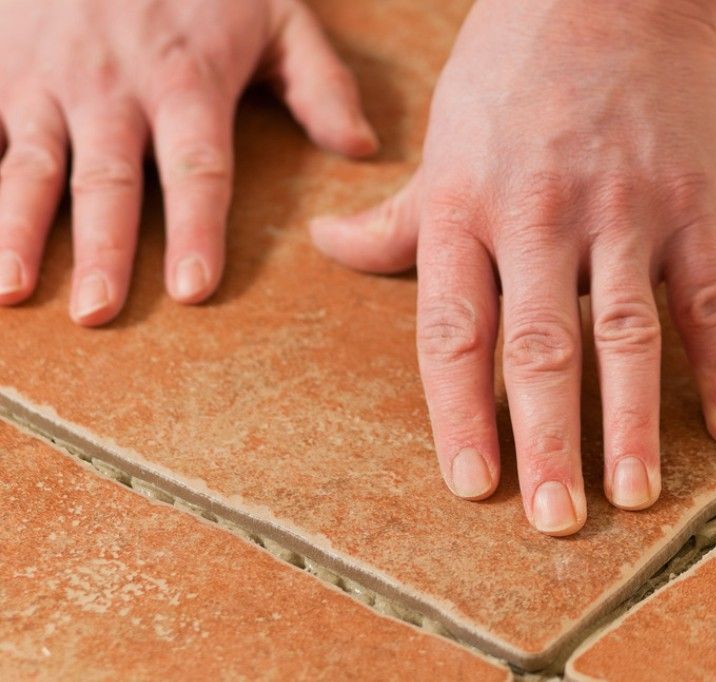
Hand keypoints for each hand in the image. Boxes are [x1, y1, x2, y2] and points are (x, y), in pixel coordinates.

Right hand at [0, 0, 376, 324]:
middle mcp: (112, 85)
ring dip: (16, 229)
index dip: (197, 230)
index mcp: (186, 79)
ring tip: (12, 291)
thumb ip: (320, 82)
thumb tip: (362, 149)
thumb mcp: (278, 13)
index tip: (196, 289)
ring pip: (30, 163)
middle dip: (103, 250)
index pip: (197, 168)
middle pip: (109, 179)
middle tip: (99, 314)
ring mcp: (46, 76)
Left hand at [311, 0, 715, 535]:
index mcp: (465, 209)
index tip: (471, 484)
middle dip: (545, 439)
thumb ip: (394, 215)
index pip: (454, 332)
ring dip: (631, 420)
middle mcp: (538, 218)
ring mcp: (620, 211)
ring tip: (634, 494)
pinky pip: (707, 295)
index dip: (460, 414)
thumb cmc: (510, 69)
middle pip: (539, 347)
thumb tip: (329, 247)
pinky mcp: (687, 202)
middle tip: (552, 520)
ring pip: (626, 332)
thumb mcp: (442, 140)